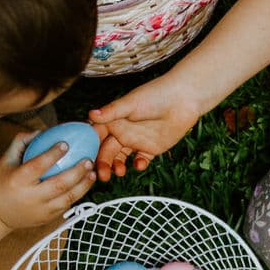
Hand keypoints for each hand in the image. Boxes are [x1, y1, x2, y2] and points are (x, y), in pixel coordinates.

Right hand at [0, 134, 94, 244]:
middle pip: (58, 184)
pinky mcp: (46, 219)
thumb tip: (42, 131)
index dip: (52, 154)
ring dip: (83, 185)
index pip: (37, 166)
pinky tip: (85, 184)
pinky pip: (66, 206)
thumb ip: (21, 143)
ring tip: (92, 173)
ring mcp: (40, 210)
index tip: (66, 143)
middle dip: (76, 172)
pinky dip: (77, 195)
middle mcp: (30, 197)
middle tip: (88, 160)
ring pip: (67, 198)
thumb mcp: (5, 161)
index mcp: (18, 180)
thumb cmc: (0, 183)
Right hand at [87, 75, 203, 179]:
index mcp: (114, 120)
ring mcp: (136, 140)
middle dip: (103, 163)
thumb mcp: (131, 103)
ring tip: (119, 172)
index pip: (97, 136)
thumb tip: (91, 114)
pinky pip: (141, 160)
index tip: (85, 159)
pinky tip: (139, 165)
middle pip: (107, 151)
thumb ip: (111, 112)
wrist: (184, 99)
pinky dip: (139, 165)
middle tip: (102, 175)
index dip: (90, 147)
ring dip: (117, 166)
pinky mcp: (151, 148)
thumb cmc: (156, 94)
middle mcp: (123, 131)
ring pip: (121, 158)